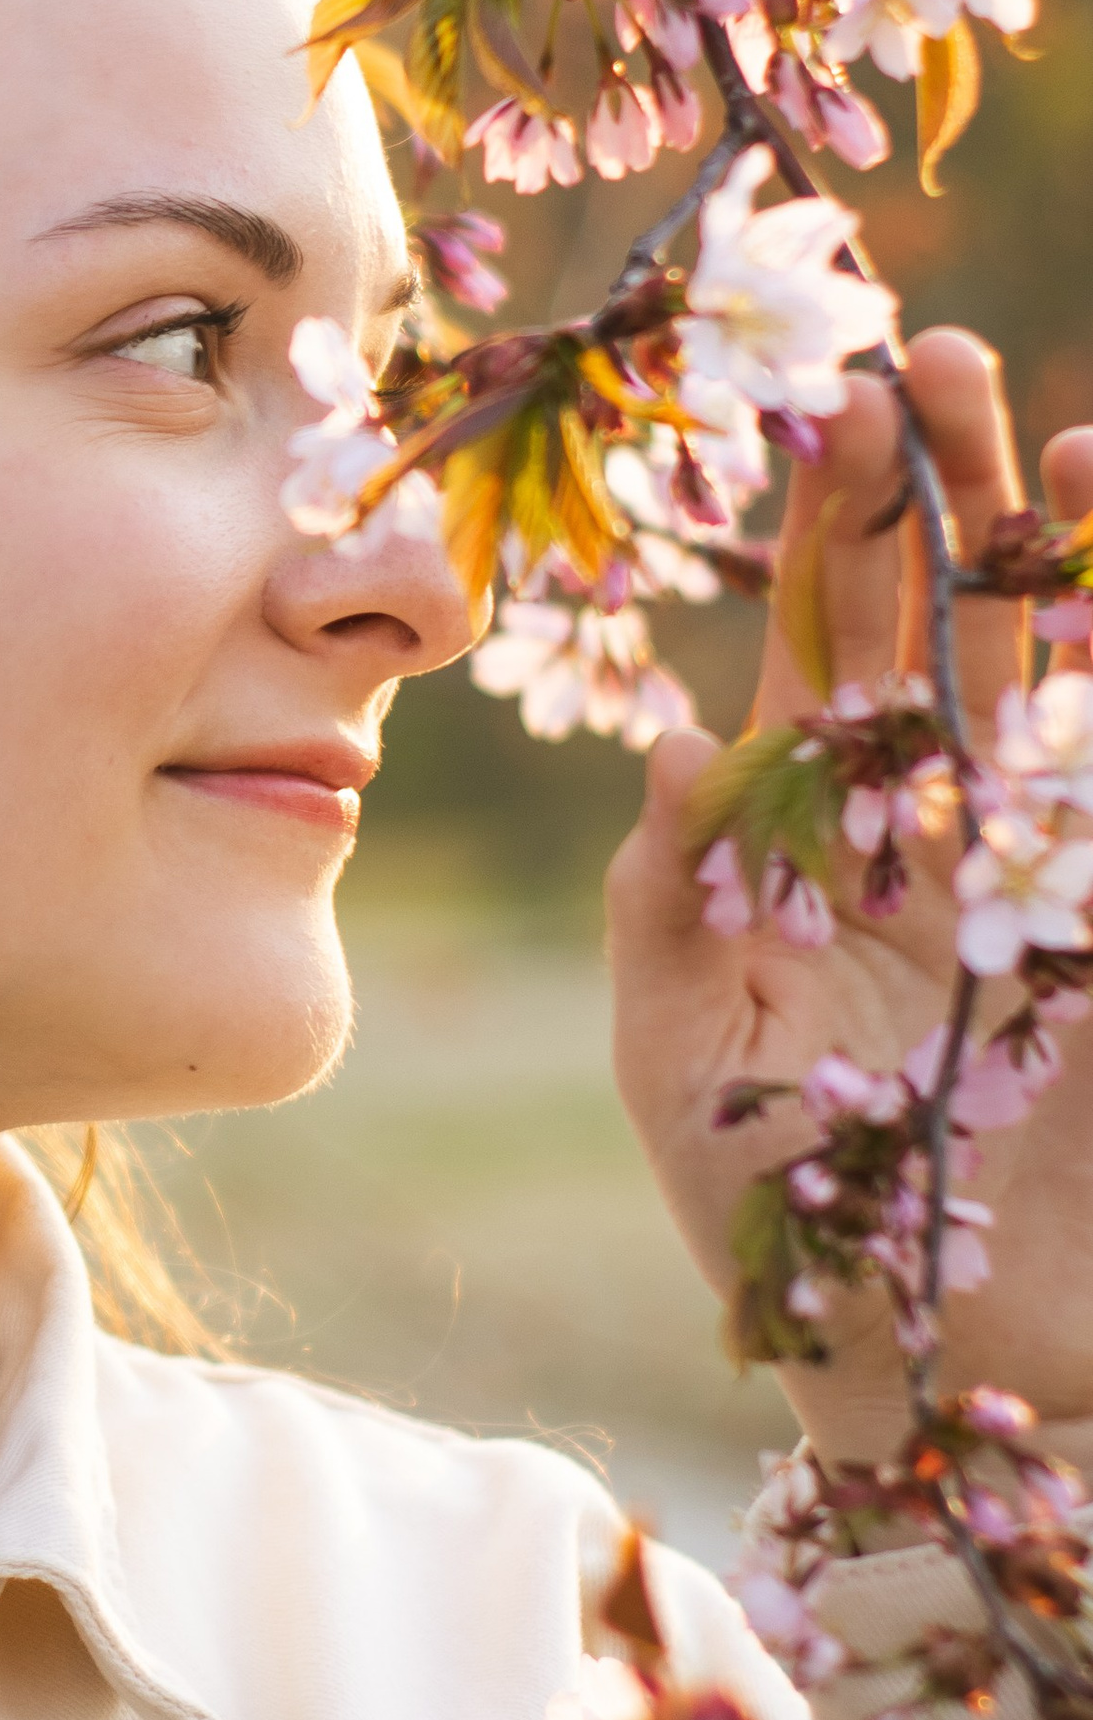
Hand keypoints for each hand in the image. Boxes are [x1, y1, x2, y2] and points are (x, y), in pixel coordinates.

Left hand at [607, 328, 1092, 1465]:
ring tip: (1061, 432)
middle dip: (935, 495)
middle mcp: (923, 817)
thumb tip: (667, 743)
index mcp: (801, 829)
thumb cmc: (769, 1212)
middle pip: (935, 619)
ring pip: (1052, 674)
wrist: (925, 1360)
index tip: (820, 409)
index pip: (813, 643)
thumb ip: (667, 903)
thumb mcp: (682, 1054)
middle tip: (927, 359)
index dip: (820, 531)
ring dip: (1060, 557)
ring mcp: (1035, 862)